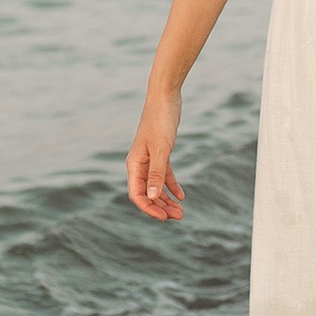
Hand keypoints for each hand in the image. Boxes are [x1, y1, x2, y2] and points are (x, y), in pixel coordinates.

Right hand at [127, 91, 184, 221]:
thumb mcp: (161, 149)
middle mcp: (139, 164)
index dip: (149, 208)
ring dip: (167, 199)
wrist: (165, 97)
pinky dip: (171, 185)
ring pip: (156, 186)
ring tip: (181, 211)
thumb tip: (152, 197)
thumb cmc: (160, 121)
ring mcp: (149, 159)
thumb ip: (156, 173)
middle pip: (148, 193)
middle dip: (161, 207)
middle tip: (179, 217)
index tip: (165, 218)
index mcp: (134, 164)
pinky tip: (181, 195)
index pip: (137, 194)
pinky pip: (164, 174)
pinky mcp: (160, 153)